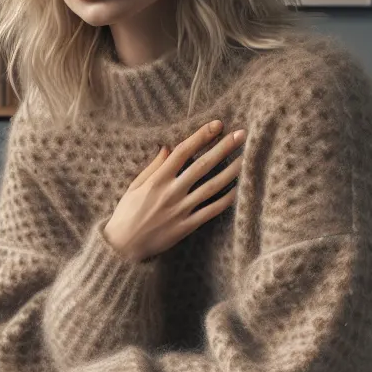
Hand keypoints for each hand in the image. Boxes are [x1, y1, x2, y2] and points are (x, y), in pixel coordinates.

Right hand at [102, 119, 245, 262]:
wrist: (123, 246)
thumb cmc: (126, 213)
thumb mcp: (135, 186)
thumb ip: (153, 167)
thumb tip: (167, 147)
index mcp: (157, 179)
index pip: (183, 152)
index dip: (201, 136)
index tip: (218, 125)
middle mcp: (171, 192)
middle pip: (202, 165)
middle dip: (223, 148)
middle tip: (241, 135)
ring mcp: (180, 209)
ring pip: (212, 187)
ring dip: (231, 171)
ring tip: (247, 158)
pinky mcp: (186, 226)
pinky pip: (211, 211)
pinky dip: (226, 200)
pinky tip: (239, 189)